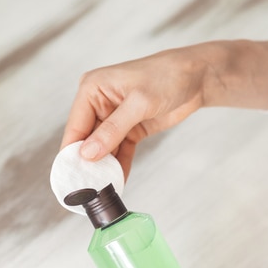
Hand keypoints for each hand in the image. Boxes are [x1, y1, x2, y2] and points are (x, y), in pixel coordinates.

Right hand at [60, 41, 267, 177]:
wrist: (197, 77)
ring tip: (101, 190)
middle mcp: (98, 103)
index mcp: (92, 89)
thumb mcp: (139, 103)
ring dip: (104, 168)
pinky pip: (119, 151)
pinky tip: (118, 182)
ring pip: (102, 149)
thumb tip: (88, 154)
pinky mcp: (128, 128)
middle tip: (86, 190)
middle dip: (88, 164)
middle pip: (86, 141)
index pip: (75, 127)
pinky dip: (119, 166)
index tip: (71, 178)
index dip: (71, 154)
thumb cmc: (167, 76)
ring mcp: (112, 117)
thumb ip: (113, 130)